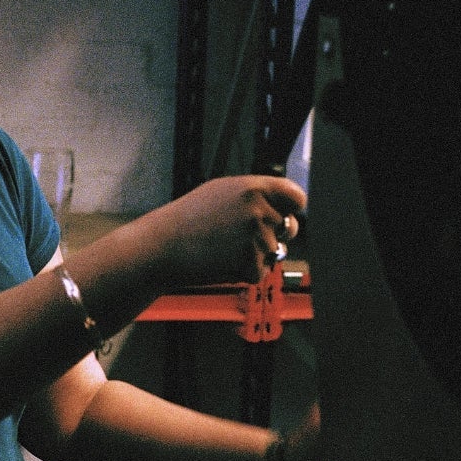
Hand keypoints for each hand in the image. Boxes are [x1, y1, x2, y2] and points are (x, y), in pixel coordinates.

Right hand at [140, 174, 304, 286]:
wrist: (163, 247)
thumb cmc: (187, 219)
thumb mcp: (223, 191)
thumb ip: (255, 194)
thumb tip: (282, 203)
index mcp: (254, 188)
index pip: (297, 198)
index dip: (292, 208)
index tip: (286, 214)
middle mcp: (259, 211)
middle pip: (290, 227)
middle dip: (274, 234)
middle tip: (245, 236)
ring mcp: (256, 239)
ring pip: (275, 252)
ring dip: (257, 255)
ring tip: (226, 248)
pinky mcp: (250, 264)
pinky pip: (261, 271)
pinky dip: (245, 272)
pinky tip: (223, 262)